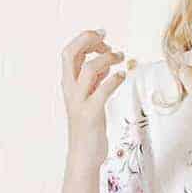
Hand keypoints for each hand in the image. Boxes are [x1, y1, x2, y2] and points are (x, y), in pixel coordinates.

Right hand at [61, 30, 131, 160]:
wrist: (83, 156)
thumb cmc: (88, 128)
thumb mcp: (89, 98)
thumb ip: (94, 81)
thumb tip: (106, 64)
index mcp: (68, 85)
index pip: (69, 52)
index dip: (85, 38)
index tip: (102, 36)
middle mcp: (71, 90)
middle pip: (71, 54)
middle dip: (89, 40)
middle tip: (107, 41)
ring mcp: (80, 102)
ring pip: (89, 69)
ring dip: (107, 58)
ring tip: (121, 58)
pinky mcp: (91, 114)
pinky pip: (103, 90)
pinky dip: (114, 79)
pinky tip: (122, 76)